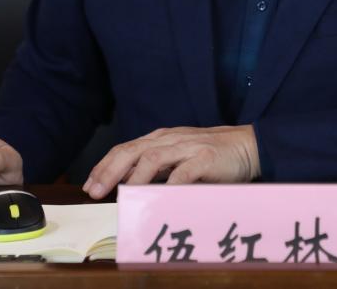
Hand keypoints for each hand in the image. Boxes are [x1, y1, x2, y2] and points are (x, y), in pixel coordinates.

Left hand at [82, 125, 259, 198]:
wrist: (247, 145)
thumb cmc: (211, 156)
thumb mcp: (179, 158)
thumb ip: (157, 169)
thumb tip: (127, 188)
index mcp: (161, 139)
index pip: (125, 148)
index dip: (104, 165)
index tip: (89, 184)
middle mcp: (170, 139)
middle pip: (132, 151)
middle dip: (109, 170)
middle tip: (94, 191)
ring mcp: (188, 146)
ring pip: (153, 158)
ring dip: (134, 178)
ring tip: (121, 195)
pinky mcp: (205, 157)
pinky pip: (183, 173)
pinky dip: (169, 186)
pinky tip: (159, 198)